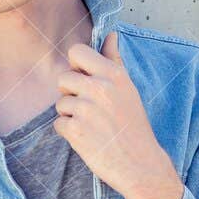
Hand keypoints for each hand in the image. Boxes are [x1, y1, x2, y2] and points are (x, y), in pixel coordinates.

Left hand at [54, 31, 183, 198]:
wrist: (140, 163)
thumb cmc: (133, 125)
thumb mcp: (128, 88)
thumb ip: (114, 61)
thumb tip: (111, 35)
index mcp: (113, 74)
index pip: (76, 51)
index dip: (76, 66)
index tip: (86, 79)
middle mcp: (99, 88)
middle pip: (63, 78)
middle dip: (71, 93)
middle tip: (90, 109)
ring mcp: (86, 109)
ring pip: (60, 102)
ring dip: (70, 114)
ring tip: (92, 125)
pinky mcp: (75, 130)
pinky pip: (58, 123)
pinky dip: (68, 132)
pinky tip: (87, 137)